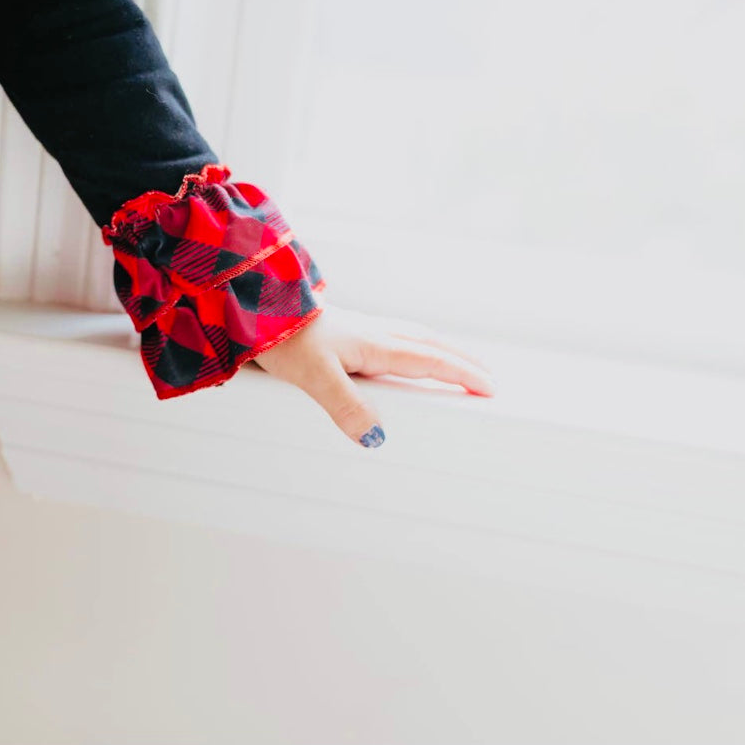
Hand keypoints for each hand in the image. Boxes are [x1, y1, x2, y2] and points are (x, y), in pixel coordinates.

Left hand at [251, 303, 493, 447]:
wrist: (255, 306)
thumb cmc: (284, 336)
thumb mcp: (316, 376)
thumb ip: (346, 406)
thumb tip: (375, 437)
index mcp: (374, 344)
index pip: (430, 361)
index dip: (461, 375)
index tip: (490, 387)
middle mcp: (372, 333)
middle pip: (429, 344)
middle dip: (461, 360)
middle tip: (486, 374)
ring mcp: (358, 328)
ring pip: (411, 337)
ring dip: (438, 349)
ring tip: (452, 361)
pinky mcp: (342, 329)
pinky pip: (391, 336)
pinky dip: (410, 344)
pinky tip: (398, 350)